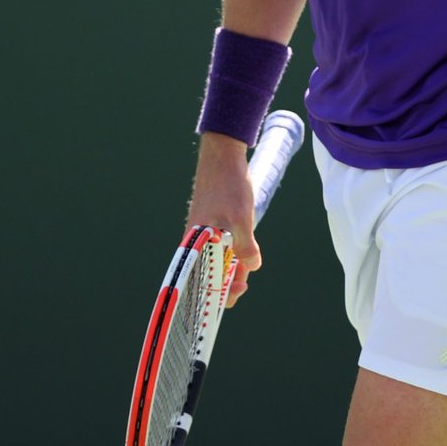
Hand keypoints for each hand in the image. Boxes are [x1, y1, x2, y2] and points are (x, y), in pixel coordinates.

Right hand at [187, 133, 260, 307]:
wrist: (223, 153)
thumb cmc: (228, 184)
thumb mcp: (241, 217)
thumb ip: (245, 245)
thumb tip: (252, 267)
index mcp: (195, 242)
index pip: (199, 280)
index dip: (217, 292)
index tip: (239, 290)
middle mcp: (195, 239)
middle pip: (208, 271)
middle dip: (227, 279)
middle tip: (246, 280)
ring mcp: (202, 230)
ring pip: (216, 257)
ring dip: (232, 264)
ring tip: (249, 264)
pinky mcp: (210, 221)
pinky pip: (219, 244)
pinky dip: (231, 250)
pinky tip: (245, 248)